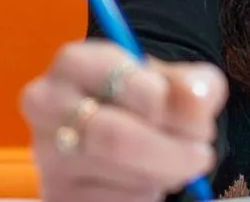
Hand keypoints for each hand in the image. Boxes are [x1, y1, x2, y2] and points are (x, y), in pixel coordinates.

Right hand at [20, 39, 227, 201]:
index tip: (197, 119)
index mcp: (74, 62)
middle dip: (172, 152)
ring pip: (122, 176)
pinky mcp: (57, 193)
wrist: (105, 136)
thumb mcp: (171, 82)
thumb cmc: (139, 100)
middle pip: (117, 138)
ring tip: (167, 163)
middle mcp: (46, 103)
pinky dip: (143, 196)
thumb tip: (197, 98)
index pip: (124, 81)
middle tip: (202, 156)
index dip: (170, 105)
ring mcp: (47, 153)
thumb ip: (192, 84)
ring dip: (161, 175)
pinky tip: (142, 180)